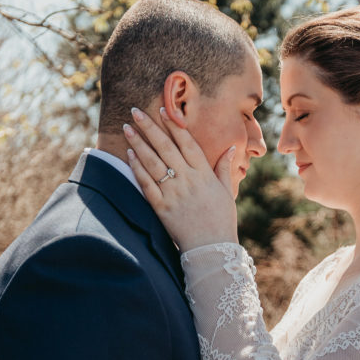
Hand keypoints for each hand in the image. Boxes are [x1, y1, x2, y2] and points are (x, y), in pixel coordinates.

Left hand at [123, 107, 238, 251]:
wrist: (212, 249)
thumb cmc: (222, 220)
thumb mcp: (227, 192)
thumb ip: (224, 168)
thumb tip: (232, 147)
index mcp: (204, 174)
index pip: (187, 143)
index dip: (174, 125)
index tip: (163, 110)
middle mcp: (188, 180)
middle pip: (166, 147)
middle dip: (150, 127)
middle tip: (135, 111)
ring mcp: (174, 193)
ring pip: (153, 163)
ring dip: (138, 143)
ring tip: (127, 128)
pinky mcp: (162, 208)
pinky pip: (147, 184)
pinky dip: (137, 169)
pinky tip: (129, 155)